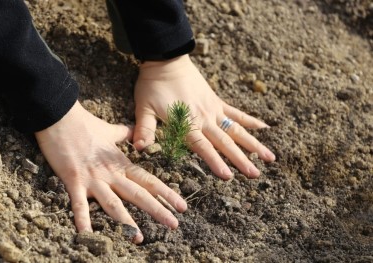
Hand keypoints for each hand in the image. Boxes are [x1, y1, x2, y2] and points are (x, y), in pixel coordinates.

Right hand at [35, 101, 186, 243]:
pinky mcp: (73, 180)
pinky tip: (87, 235)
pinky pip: (78, 204)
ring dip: (126, 222)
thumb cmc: (86, 124)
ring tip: (138, 238)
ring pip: (113, 203)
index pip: (148, 181)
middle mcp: (111, 174)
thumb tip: (136, 132)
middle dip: (157, 210)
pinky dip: (82, 219)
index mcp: (121, 164)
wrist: (60, 116)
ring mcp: (93, 178)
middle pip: (138, 194)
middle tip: (174, 224)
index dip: (166, 194)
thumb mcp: (111, 130)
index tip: (181, 205)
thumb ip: (126, 134)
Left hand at [133, 55, 274, 179]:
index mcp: (186, 122)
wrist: (166, 60)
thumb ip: (145, 129)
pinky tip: (265, 127)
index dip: (215, 162)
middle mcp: (204, 118)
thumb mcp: (143, 108)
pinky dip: (250, 120)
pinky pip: (236, 112)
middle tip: (256, 175)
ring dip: (253, 144)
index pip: (203, 147)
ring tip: (269, 157)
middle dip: (241, 159)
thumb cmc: (152, 86)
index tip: (229, 176)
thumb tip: (139, 149)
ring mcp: (213, 109)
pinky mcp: (216, 101)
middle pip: (225, 142)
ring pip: (236, 129)